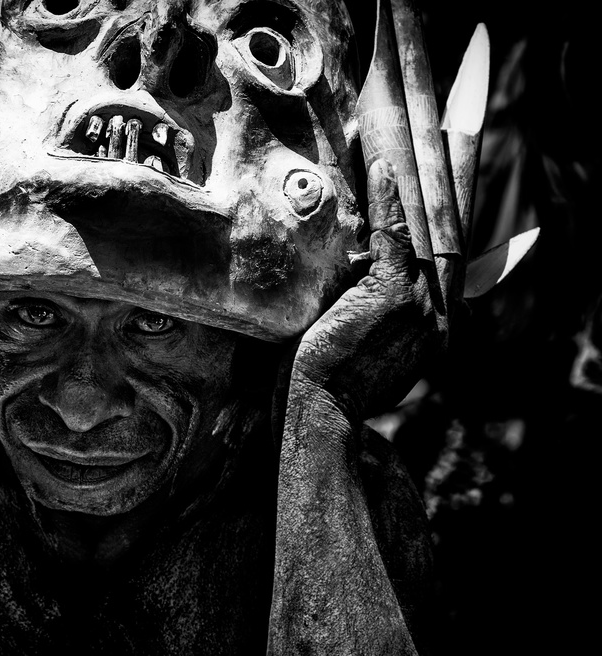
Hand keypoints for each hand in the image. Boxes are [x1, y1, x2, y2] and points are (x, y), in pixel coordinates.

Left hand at [290, 158, 446, 420]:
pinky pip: (394, 234)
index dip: (446, 221)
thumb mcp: (369, 357)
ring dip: (416, 180)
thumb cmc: (329, 384)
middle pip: (446, 236)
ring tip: (405, 137)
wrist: (317, 412)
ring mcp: (420, 305)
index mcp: (437, 330)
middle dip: (447, 185)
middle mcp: (440, 316)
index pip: (448, 262)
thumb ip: (385, 324)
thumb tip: (375, 287)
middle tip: (451, 131)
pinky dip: (387, 199)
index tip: (446, 184)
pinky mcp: (390, 295)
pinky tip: (381, 164)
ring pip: (425, 229)